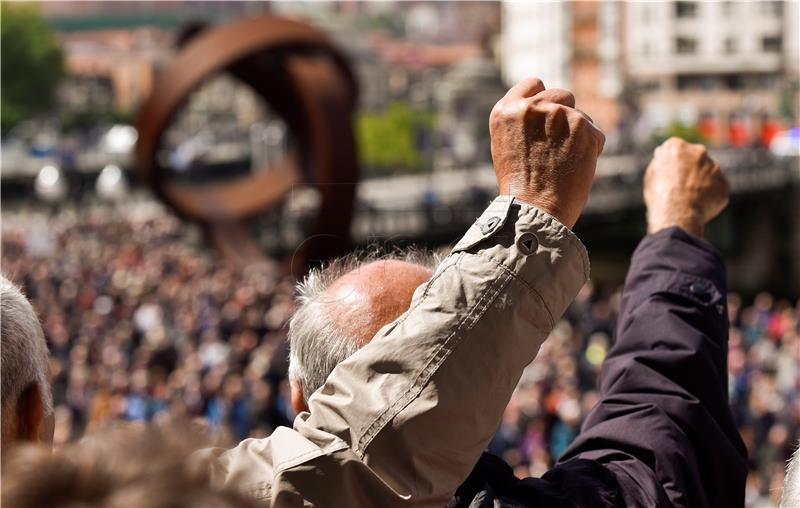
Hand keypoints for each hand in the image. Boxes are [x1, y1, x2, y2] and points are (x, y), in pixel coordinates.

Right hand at [489, 77, 604, 228]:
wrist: (535, 209)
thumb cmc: (520, 185)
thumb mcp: (506, 145)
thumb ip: (522, 121)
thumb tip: (544, 107)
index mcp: (506, 110)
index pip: (533, 84)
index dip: (542, 99)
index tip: (546, 116)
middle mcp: (531, 107)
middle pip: (562, 94)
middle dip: (565, 114)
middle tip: (558, 144)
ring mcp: (558, 115)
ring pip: (581, 115)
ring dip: (578, 134)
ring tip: (565, 162)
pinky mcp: (583, 128)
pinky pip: (595, 133)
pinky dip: (591, 149)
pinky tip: (577, 168)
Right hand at [644, 137, 729, 237]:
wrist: (678, 215)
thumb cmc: (660, 196)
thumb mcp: (651, 176)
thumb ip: (660, 162)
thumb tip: (663, 156)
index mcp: (677, 147)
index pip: (674, 149)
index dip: (671, 162)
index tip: (668, 174)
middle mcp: (699, 151)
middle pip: (695, 158)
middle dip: (689, 169)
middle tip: (679, 187)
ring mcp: (715, 167)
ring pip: (708, 173)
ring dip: (701, 182)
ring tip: (689, 199)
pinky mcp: (724, 184)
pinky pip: (716, 189)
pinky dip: (710, 196)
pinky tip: (698, 205)